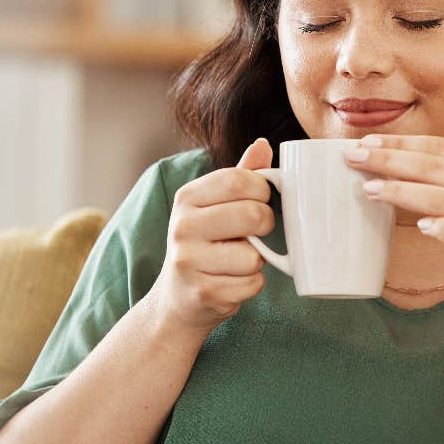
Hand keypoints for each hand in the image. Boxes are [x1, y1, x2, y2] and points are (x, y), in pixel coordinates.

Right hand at [149, 138, 274, 336]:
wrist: (177, 299)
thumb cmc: (205, 244)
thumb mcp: (215, 205)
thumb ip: (240, 175)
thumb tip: (263, 144)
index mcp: (187, 198)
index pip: (239, 180)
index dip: (262, 191)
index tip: (260, 200)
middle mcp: (182, 227)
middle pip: (252, 215)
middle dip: (265, 225)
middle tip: (255, 233)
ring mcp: (189, 261)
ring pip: (254, 256)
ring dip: (256, 261)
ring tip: (235, 261)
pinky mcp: (203, 293)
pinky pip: (252, 284)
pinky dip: (250, 285)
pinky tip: (231, 282)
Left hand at [344, 134, 443, 319]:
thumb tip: (398, 168)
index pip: (440, 146)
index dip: (402, 142)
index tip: (367, 141)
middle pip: (434, 166)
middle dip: (390, 159)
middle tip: (355, 157)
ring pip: (441, 197)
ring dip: (402, 191)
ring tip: (369, 190)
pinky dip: (443, 228)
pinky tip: (421, 227)